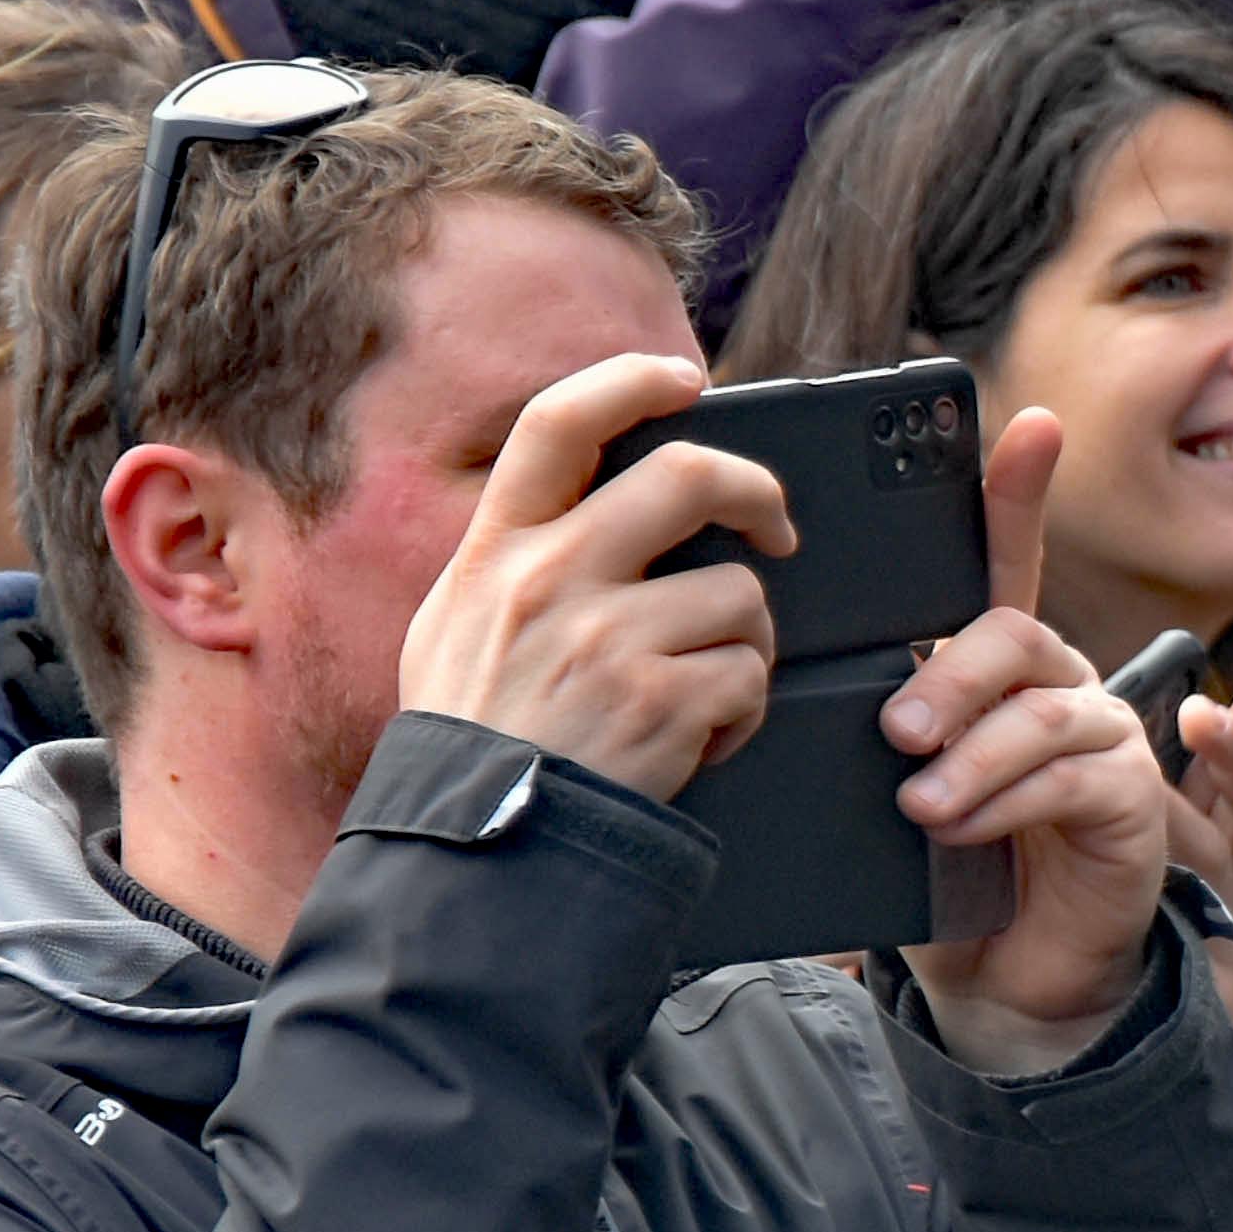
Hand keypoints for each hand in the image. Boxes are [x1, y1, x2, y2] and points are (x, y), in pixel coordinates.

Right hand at [397, 354, 788, 799]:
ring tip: (707, 687)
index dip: (631, 380)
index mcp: (498, 549)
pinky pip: (748, 675)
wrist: (480, 853)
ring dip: (748, 643)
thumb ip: (519, 555)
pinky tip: (702, 738)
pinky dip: (744, 712)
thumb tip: (596, 495)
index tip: (686, 378)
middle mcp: (550, 578)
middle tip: (775, 532)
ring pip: (738, 593)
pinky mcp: (660, 703)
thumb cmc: (478, 738)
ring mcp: (607, 640)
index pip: (559, 422)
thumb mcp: (456, 624)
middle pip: (688, 475)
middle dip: (757, 493)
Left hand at [883, 407, 1176, 1060]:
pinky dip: (1007, 799)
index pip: (1006, 566)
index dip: (1016, 494)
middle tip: (895, 729)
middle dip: (953, 674)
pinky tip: (962, 826)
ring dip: (972, 753)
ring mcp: (1104, 740)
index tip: (1025, 425)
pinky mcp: (1132, 801)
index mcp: (999, 672)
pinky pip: (1074, 775)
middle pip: (1014, 635)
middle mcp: (1059, 689)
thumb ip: (866, 731)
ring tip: (919, 802)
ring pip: (1042, 708)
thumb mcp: (887, 794)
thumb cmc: (942, 877)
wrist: (1000, 985)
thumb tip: (790, 689)